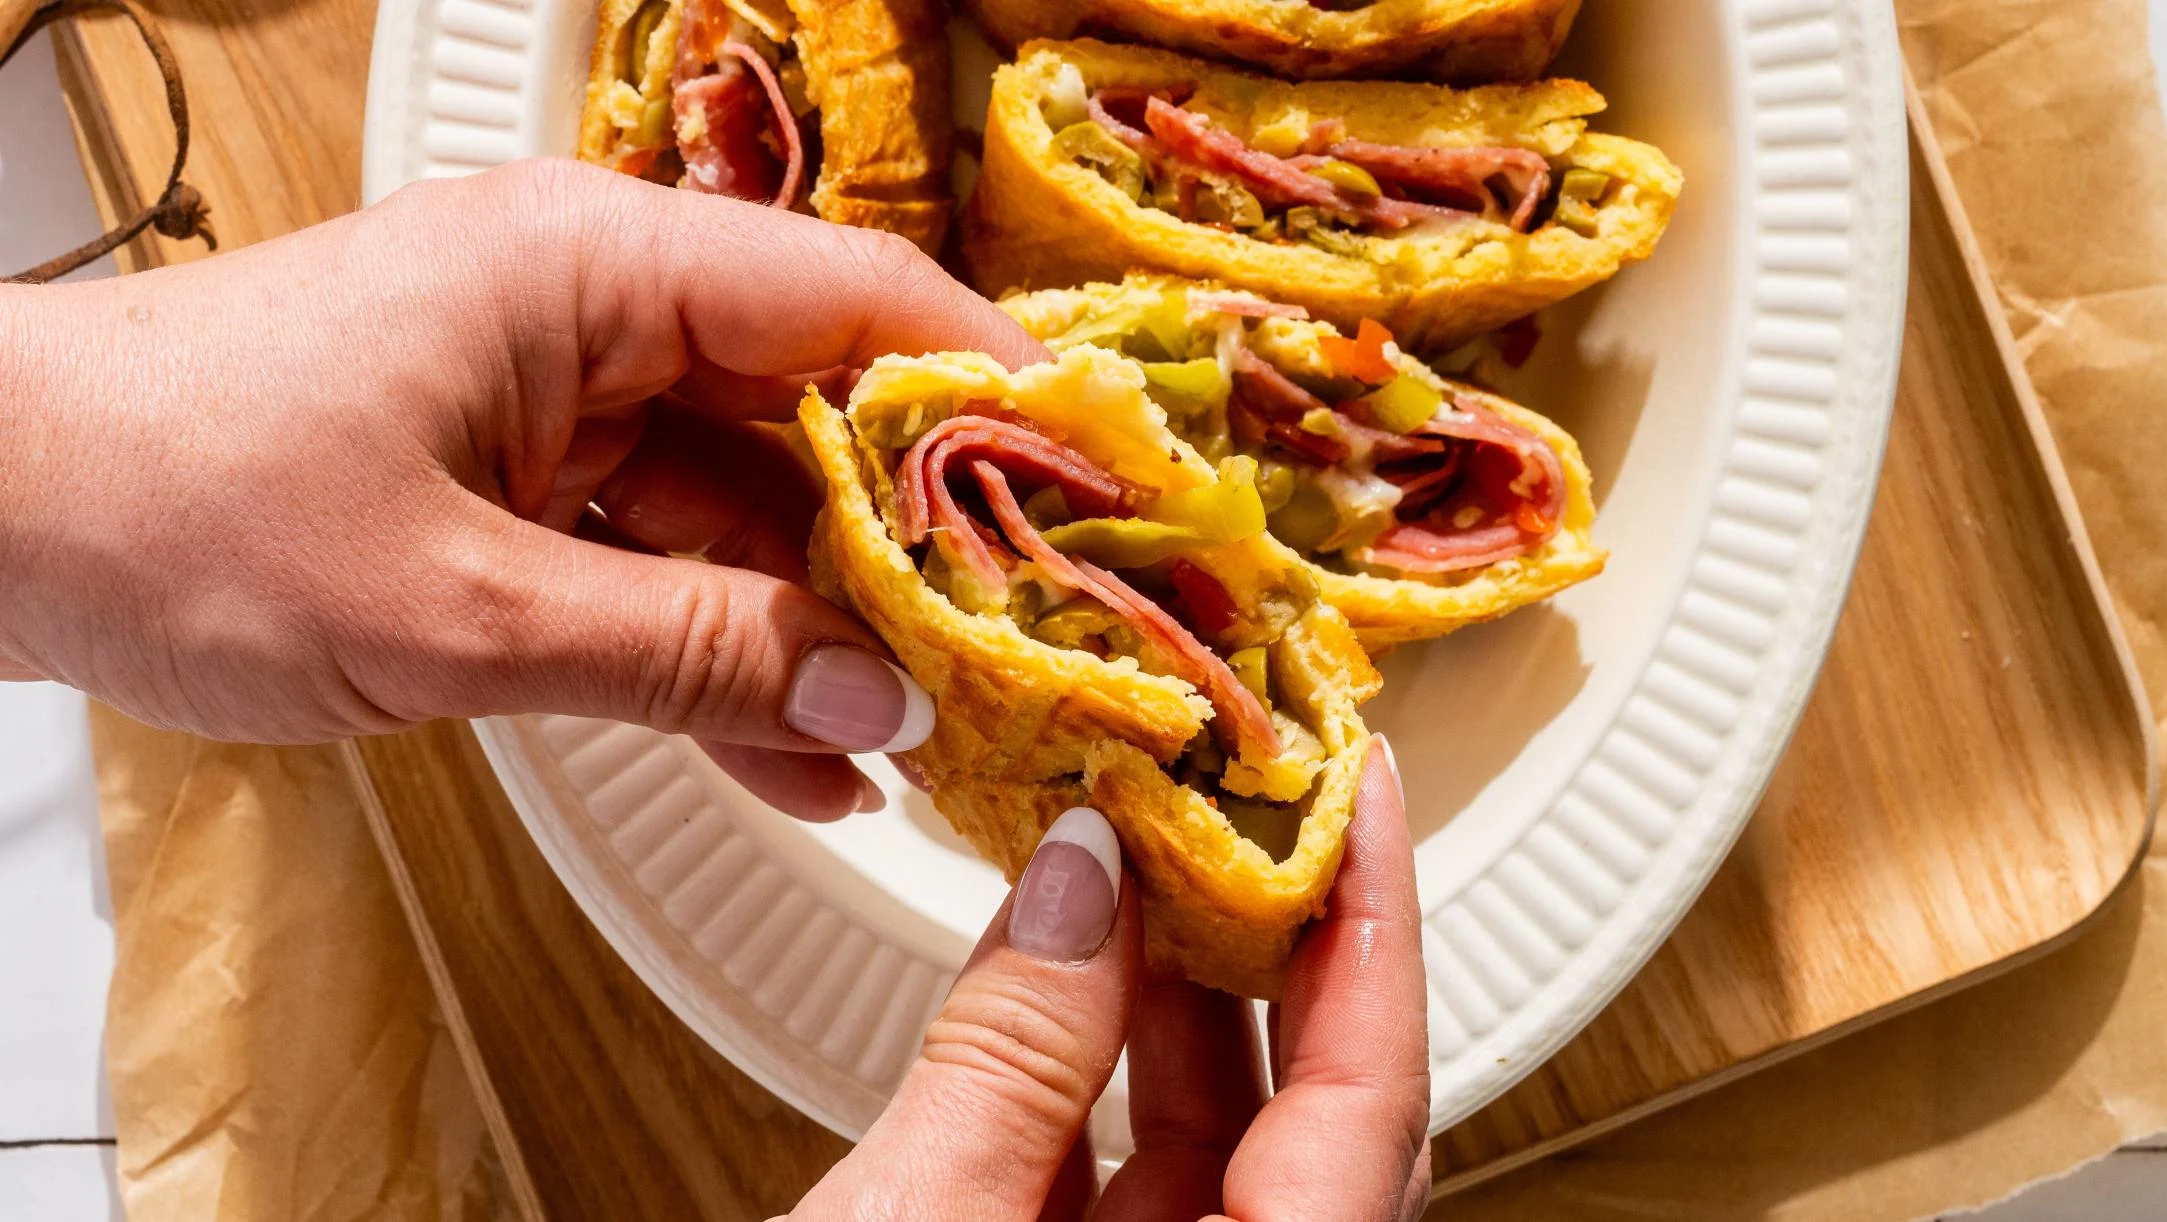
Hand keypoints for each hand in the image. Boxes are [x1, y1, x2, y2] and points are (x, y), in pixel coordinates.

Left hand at [0, 158, 1046, 818]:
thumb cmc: (172, 497)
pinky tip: (800, 754)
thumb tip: (873, 700)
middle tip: (1032, 651)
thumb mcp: (459, 609)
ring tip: (931, 736)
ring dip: (825, 628)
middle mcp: (596, 310)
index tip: (1106, 489)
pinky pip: (662, 560)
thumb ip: (685, 657)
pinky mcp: (523, 476)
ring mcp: (562, 396)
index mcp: (594, 266)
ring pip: (749, 507)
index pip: (860, 300)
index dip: (1000, 394)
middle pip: (823, 414)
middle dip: (925, 545)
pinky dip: (720, 654)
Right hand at [794, 736, 1430, 1220]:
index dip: (1376, 923)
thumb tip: (1081, 871)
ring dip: (1182, 992)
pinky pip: (1139, 1175)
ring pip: (1226, 1139)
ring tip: (1142, 845)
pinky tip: (1068, 961)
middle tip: (1245, 785)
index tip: (1356, 781)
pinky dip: (1105, 1067)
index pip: (1371, 1096)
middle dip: (1277, 934)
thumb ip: (1010, 1056)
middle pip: (1320, 1104)